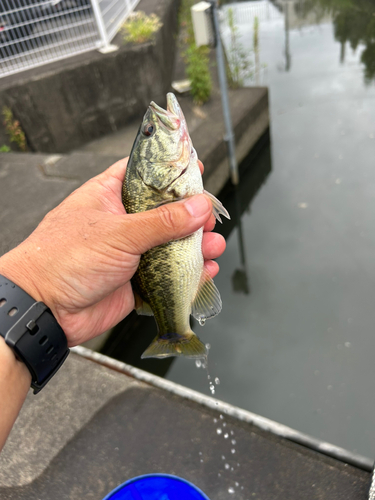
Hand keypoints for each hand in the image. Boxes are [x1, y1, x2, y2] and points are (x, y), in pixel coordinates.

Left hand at [0, 158, 225, 346]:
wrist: (47, 311)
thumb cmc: (67, 259)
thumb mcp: (119, 233)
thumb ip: (163, 221)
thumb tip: (199, 207)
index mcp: (109, 196)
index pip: (143, 174)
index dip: (169, 172)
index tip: (195, 169)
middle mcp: (122, 222)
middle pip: (165, 211)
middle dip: (192, 215)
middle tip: (210, 218)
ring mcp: (130, 252)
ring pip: (170, 244)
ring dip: (195, 246)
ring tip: (214, 246)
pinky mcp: (136, 281)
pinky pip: (168, 274)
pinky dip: (187, 273)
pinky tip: (205, 271)